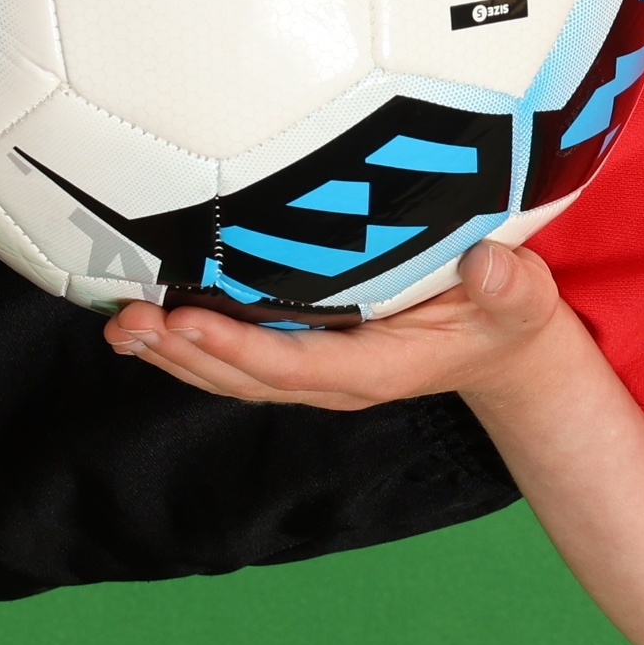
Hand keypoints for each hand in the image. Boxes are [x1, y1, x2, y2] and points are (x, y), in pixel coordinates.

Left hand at [103, 239, 569, 410]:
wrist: (500, 350)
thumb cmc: (505, 317)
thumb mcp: (522, 301)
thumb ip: (509, 288)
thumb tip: (487, 264)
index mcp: (379, 370)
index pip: (298, 365)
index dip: (238, 348)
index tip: (186, 322)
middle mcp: (335, 380)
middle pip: (247, 377)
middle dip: (183, 354)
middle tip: (128, 321)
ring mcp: (315, 372)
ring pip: (231, 374)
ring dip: (172, 353)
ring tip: (121, 323)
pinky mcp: (303, 353)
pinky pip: (236, 355)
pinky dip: (187, 342)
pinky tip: (148, 319)